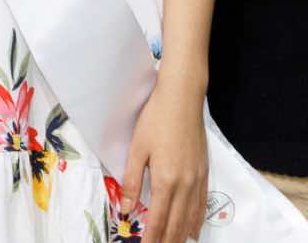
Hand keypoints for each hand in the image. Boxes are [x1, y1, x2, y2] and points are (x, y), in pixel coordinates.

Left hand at [123, 77, 208, 241]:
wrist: (182, 100)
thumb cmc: (154, 121)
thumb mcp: (137, 149)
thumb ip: (130, 180)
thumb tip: (125, 208)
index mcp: (165, 180)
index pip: (158, 218)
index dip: (152, 237)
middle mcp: (185, 184)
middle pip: (176, 223)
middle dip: (167, 240)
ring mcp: (198, 179)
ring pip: (191, 216)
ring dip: (182, 234)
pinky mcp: (204, 172)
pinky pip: (201, 204)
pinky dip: (196, 220)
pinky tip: (192, 229)